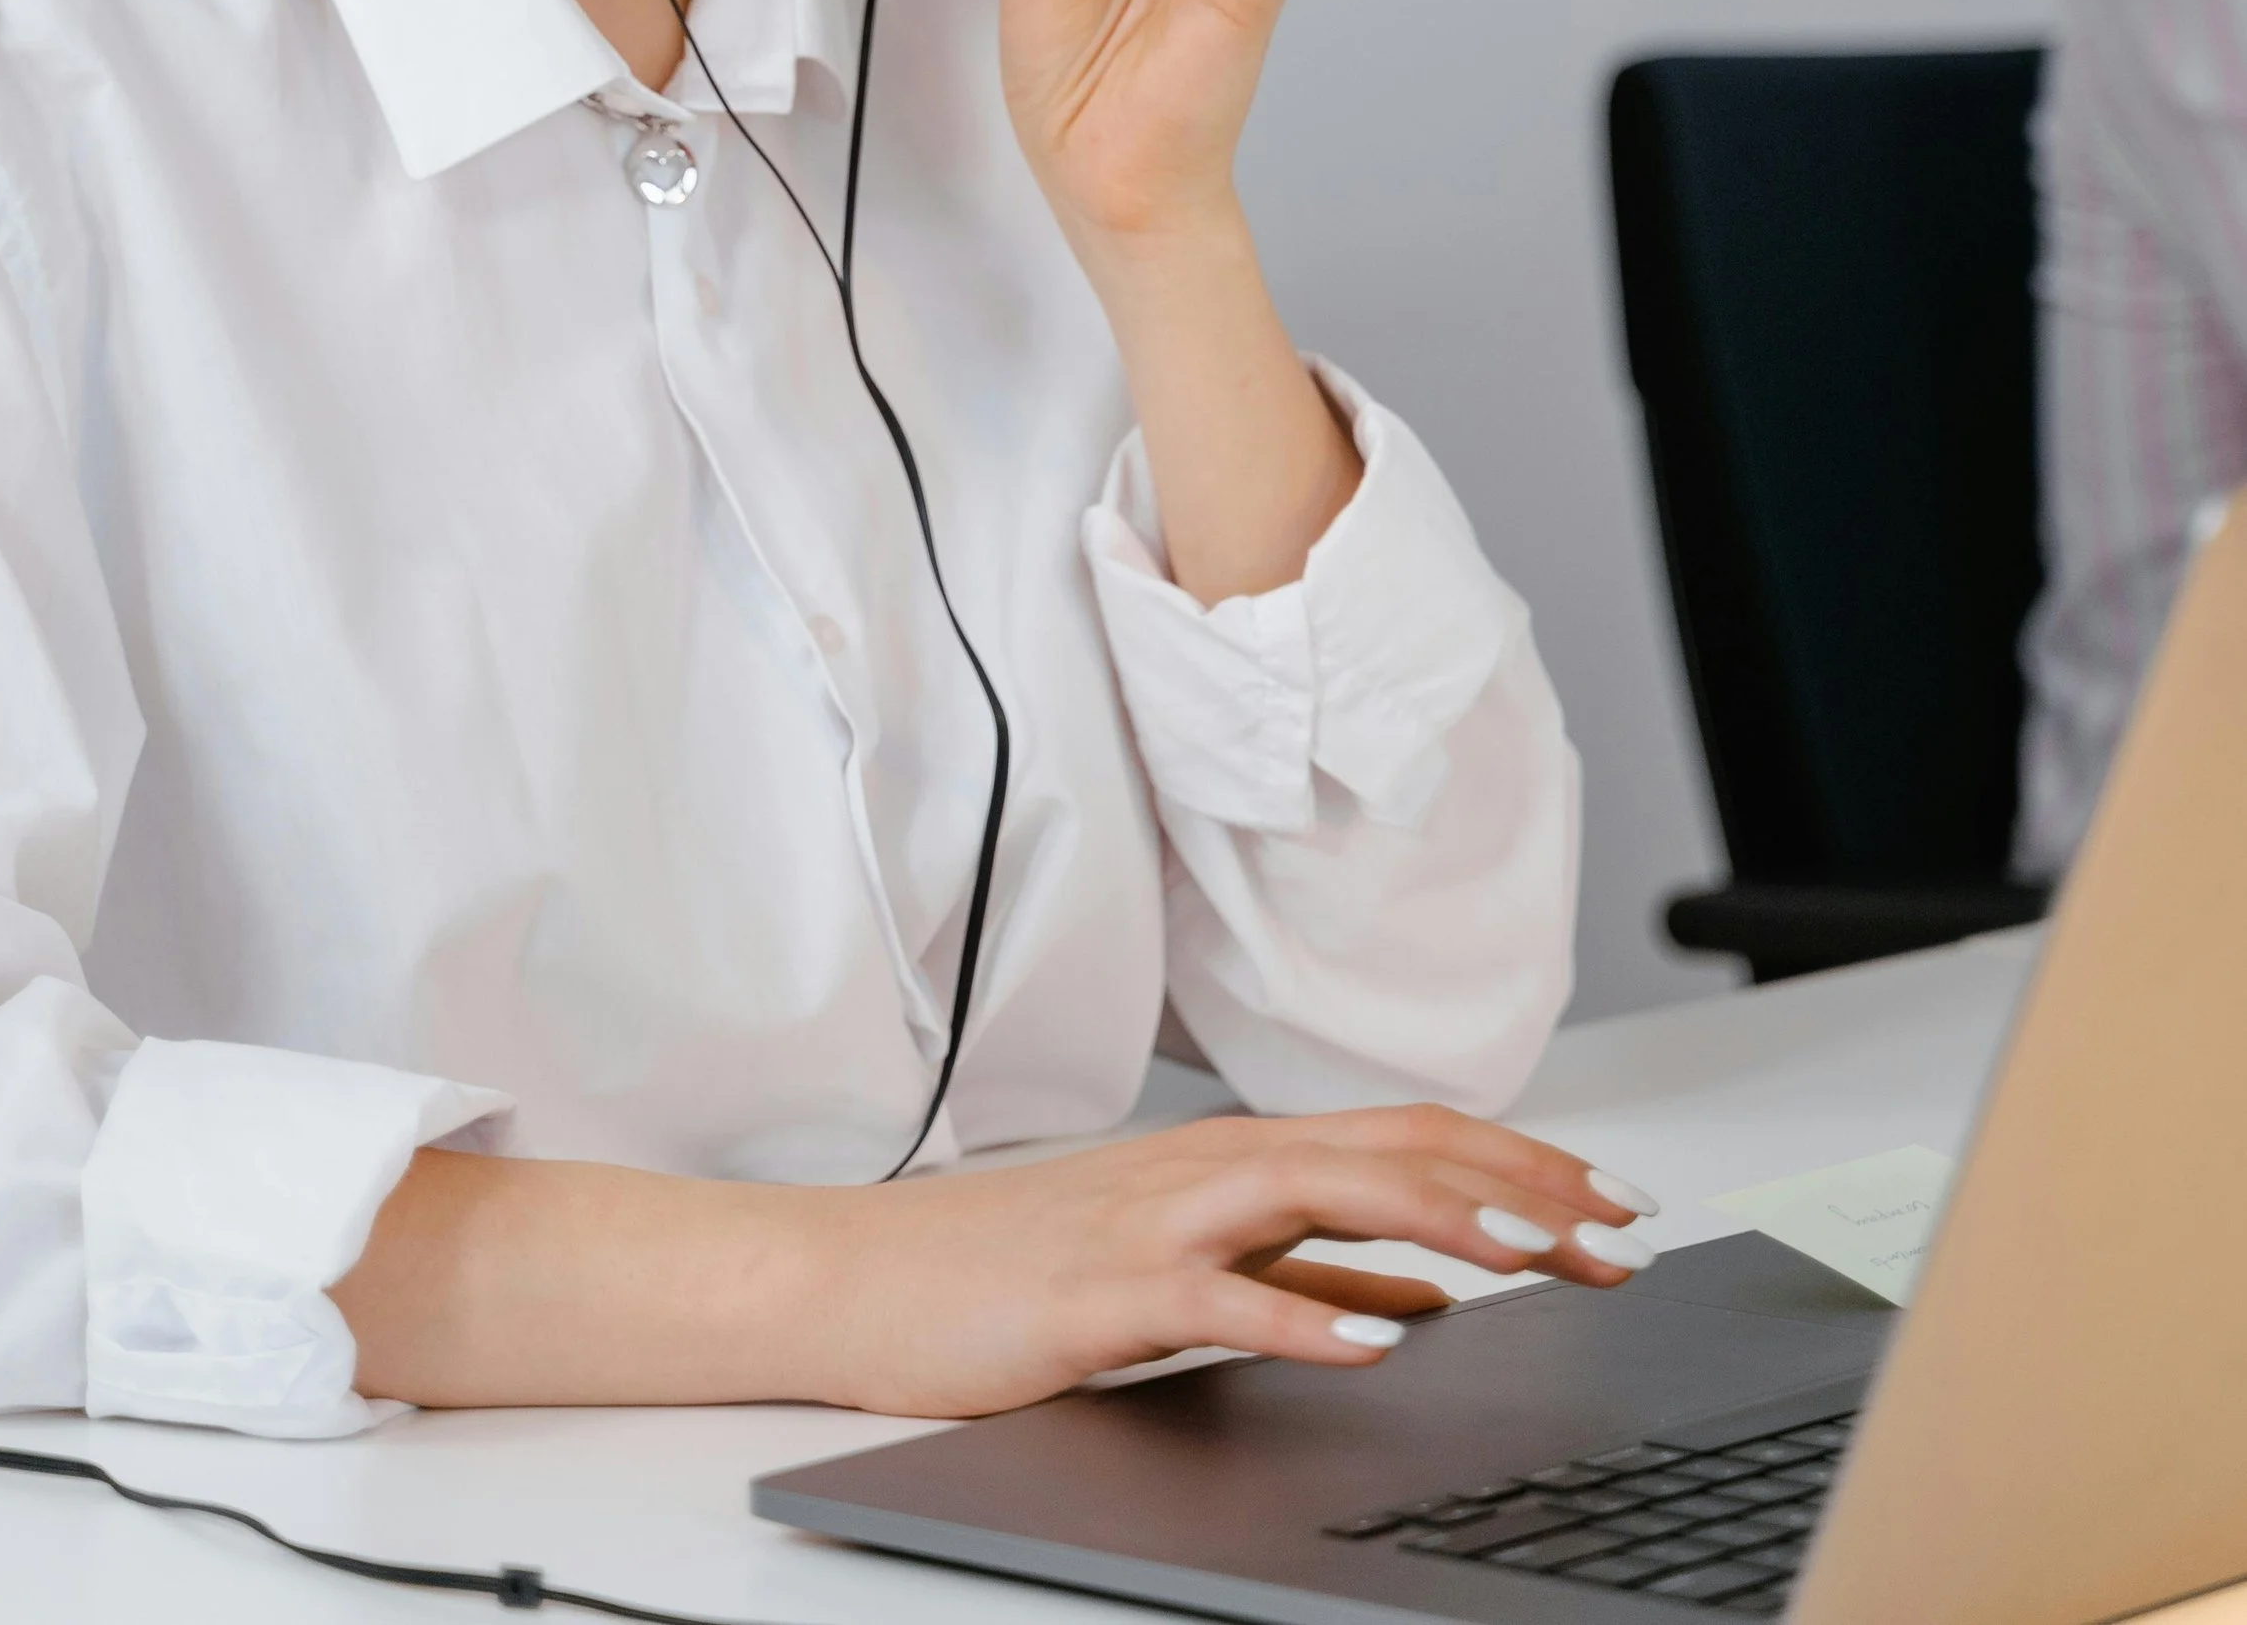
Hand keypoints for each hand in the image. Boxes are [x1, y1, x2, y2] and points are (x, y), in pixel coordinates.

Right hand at [798, 1103, 1656, 1417]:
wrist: (862, 1277)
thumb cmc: (1017, 1269)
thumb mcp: (1192, 1263)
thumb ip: (1311, 1273)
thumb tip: (1424, 1293)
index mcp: (1241, 1159)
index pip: (1413, 1139)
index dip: (1523, 1160)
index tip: (1614, 1204)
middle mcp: (1213, 1167)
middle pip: (1396, 1151)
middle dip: (1520, 1182)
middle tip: (1619, 1225)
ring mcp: (1159, 1221)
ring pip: (1323, 1193)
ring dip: (1439, 1216)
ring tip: (1532, 1248)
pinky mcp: (1105, 1291)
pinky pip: (1222, 1298)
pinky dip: (1308, 1314)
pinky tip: (1377, 1341)